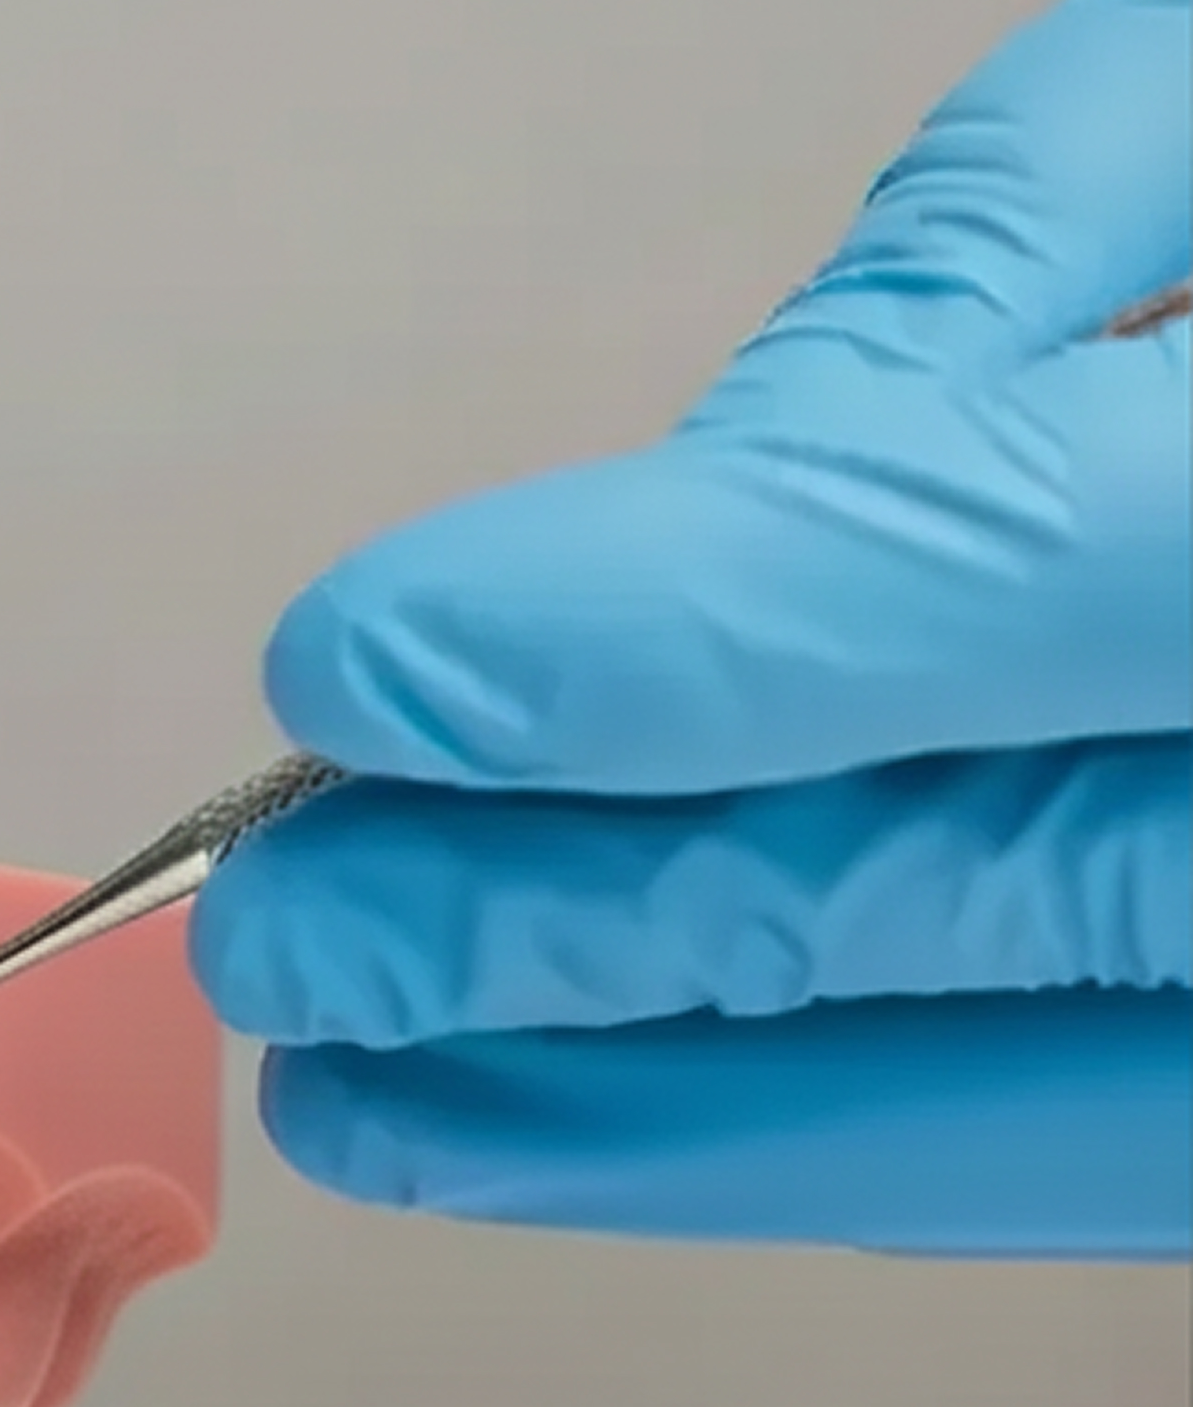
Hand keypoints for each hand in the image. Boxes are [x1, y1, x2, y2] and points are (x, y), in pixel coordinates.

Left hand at [190, 0, 1190, 1258]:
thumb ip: (1025, 261)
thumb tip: (680, 514)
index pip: (1016, 565)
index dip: (667, 637)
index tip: (365, 661)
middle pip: (983, 888)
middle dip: (584, 925)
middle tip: (295, 929)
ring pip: (1040, 1100)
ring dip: (671, 1118)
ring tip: (391, 1100)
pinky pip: (1119, 1144)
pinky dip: (856, 1141)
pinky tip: (625, 1122)